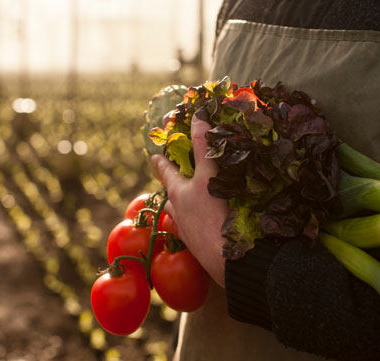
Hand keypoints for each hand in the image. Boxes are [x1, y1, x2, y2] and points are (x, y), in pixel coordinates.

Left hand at [151, 116, 227, 287]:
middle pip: (170, 196)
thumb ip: (204, 147)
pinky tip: (205, 223)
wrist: (227, 260)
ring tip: (186, 202)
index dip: (160, 161)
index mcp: (178, 194)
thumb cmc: (213, 215)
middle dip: (170, 186)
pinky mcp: (201, 245)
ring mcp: (188, 231)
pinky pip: (194, 230)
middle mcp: (179, 212)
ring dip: (181, 207)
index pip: (166, 172)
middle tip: (170, 180)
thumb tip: (199, 118)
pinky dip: (196, 223)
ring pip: (180, 215)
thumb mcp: (209, 177)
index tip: (153, 155)